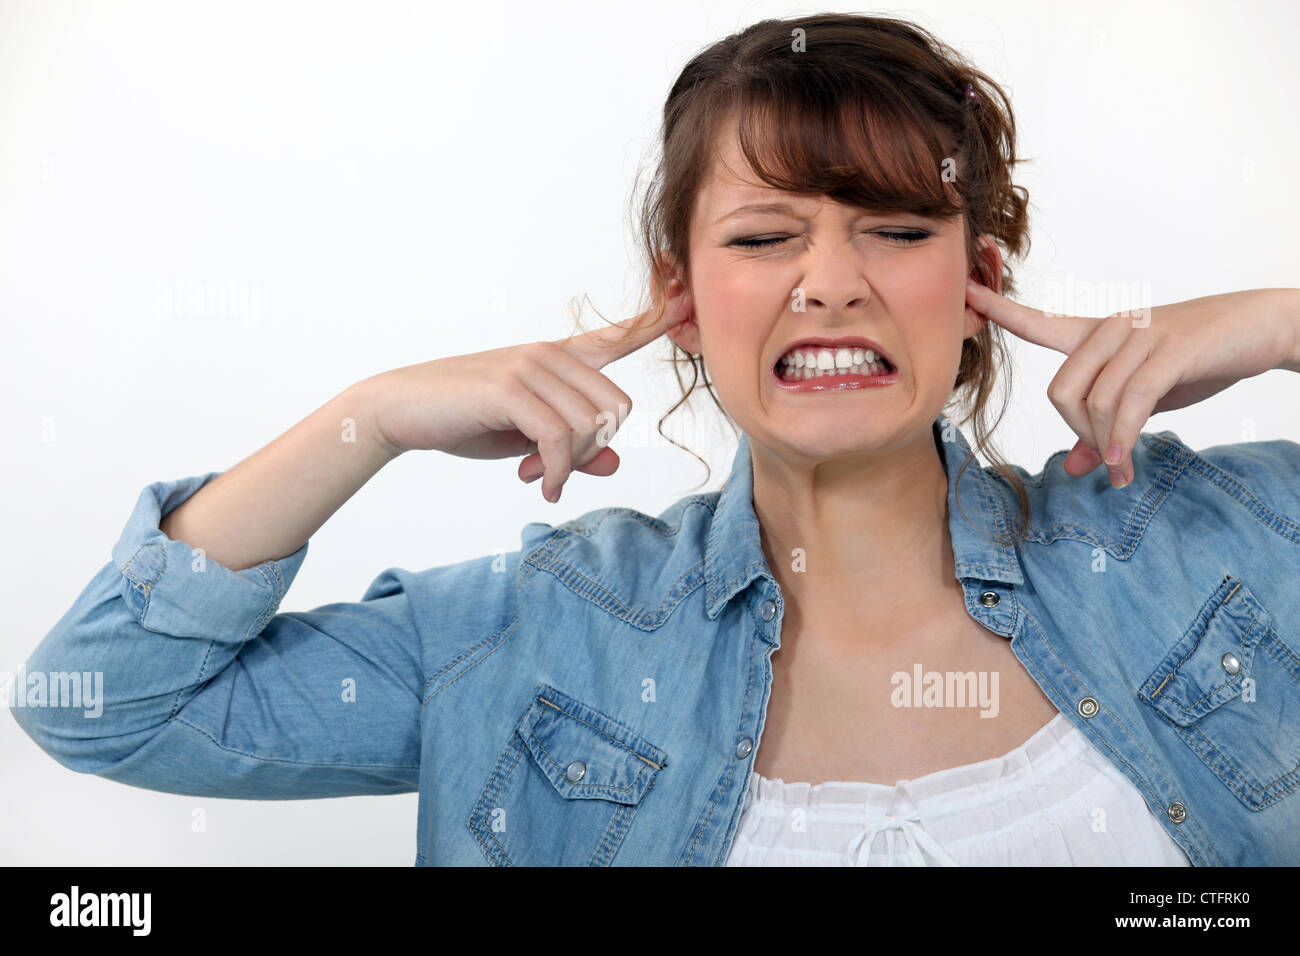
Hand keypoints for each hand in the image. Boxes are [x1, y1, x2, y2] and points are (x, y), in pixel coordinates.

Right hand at [363, 278, 692, 503]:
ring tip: (539, 477)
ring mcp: (531, 367)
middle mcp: (550, 355)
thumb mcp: (529, 440)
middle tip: (557, 471)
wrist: (400, 411)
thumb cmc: (467, 420)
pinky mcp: (511, 388)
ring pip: (590, 428)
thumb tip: (615, 462)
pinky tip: (540, 486)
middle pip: (617, 409)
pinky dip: (557, 473)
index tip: (687, 294)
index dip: (657, 319)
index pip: (618, 336)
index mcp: (558, 358)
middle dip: (594, 451)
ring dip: (570, 468)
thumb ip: (575, 449)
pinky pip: (561, 439)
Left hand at [964, 282, 1299, 486]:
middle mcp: (1111, 329)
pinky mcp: (1170, 349)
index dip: (998, 307)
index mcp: (1097, 334)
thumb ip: (1105, 429)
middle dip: (1078, 434)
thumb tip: (1075, 468)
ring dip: (1106, 446)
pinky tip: (1124, 460)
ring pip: (1094, 401)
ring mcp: (1140, 336)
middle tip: (1106, 457)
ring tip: (1123, 469)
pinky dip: (1122, 437)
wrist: (1262, 327)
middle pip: (1060, 391)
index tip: (965, 290)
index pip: (1038, 322)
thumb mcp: (1145, 399)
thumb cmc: (1198, 361)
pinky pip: (1129, 401)